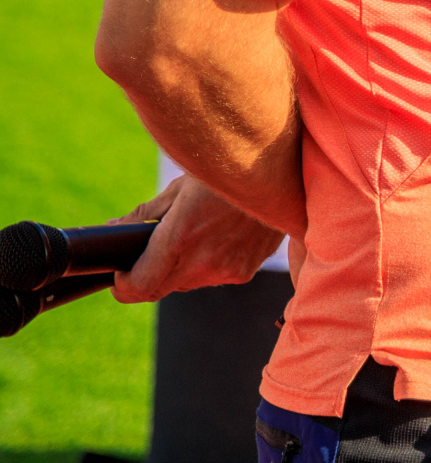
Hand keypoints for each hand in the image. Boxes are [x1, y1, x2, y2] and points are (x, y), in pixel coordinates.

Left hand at [111, 175, 289, 302]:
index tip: (120, 274)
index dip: (123, 286)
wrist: (283, 174)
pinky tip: (220, 236)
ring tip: (195, 235)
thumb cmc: (227, 173)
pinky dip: (209, 264)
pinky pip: (215, 277)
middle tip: (150, 253)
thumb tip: (115, 228)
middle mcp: (201, 263)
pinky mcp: (245, 272)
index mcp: (178, 239)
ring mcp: (226, 271)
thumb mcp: (180, 187)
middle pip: (160, 290)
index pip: (138, 286)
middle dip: (149, 276)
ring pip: (188, 283)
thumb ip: (144, 215)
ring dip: (182, 269)